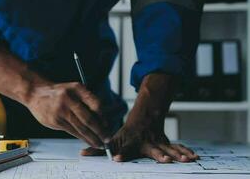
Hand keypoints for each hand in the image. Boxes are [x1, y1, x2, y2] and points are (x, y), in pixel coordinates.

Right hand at [26, 82, 109, 147]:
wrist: (36, 92)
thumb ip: (87, 100)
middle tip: (107, 138)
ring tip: (99, 144)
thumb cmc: (58, 92)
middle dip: (100, 131)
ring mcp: (61, 110)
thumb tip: (103, 118)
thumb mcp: (74, 89)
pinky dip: (81, 138)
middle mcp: (69, 98)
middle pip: (89, 119)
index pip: (96, 104)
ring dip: (92, 138)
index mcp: (77, 89)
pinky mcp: (55, 120)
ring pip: (81, 127)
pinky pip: (72, 131)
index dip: (104, 117)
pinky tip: (87, 141)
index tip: (108, 125)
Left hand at [81, 74, 198, 162]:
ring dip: (176, 153)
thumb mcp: (112, 138)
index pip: (123, 148)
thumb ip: (99, 149)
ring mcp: (156, 141)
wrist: (145, 116)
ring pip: (167, 147)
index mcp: (130, 141)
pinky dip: (185, 151)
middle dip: (158, 154)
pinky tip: (194, 156)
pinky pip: (176, 147)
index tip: (117, 159)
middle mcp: (144, 141)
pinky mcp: (165, 142)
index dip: (120, 153)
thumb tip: (82, 154)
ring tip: (186, 159)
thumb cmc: (127, 131)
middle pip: (151, 149)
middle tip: (164, 160)